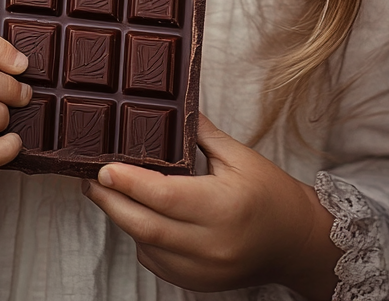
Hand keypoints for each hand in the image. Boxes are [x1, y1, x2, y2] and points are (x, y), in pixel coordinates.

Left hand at [80, 113, 339, 298]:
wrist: (297, 242)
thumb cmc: (272, 194)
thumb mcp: (239, 156)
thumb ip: (201, 133)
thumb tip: (172, 106)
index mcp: (223, 206)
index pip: (164, 197)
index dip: (129, 182)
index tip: (104, 167)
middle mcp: (211, 243)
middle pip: (146, 227)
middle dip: (111, 202)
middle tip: (91, 180)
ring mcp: (204, 269)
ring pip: (147, 247)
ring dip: (123, 220)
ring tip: (107, 193)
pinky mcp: (199, 282)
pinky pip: (158, 262)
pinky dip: (142, 239)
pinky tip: (138, 217)